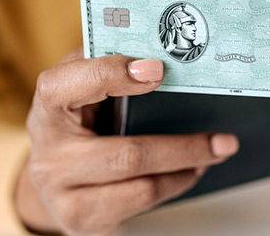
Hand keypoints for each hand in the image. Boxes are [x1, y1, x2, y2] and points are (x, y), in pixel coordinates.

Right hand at [14, 50, 238, 235]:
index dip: (111, 75)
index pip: (66, 87)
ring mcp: (64, 196)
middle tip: (222, 139)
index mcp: (48, 109)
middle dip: (183, 147)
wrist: (50, 174)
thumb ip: (104, 62)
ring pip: (141, 186)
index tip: (158, 70)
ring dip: (186, 168)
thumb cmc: (73, 120)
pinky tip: (189, 171)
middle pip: (126, 155)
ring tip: (213, 152)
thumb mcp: (78, 85)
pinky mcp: (84, 221)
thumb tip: (153, 50)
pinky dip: (173, 185)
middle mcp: (49, 157)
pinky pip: (141, 204)